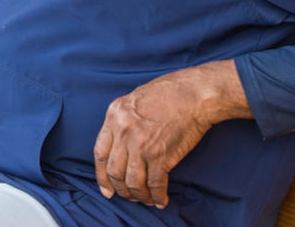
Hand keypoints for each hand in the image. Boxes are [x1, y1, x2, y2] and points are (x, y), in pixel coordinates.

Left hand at [92, 60, 249, 208]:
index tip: (107, 190)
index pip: (100, 153)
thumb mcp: (134, 100)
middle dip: (121, 189)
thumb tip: (120, 145)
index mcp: (114, 115)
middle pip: (114, 171)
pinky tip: (161, 200)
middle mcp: (123, 131)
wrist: (194, 93)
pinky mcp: (160, 154)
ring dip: (139, 195)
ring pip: (132, 182)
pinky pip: (154, 183)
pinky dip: (157, 196)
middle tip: (130, 196)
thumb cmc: (169, 93)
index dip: (102, 176)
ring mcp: (141, 144)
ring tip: (146, 199)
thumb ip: (123, 121)